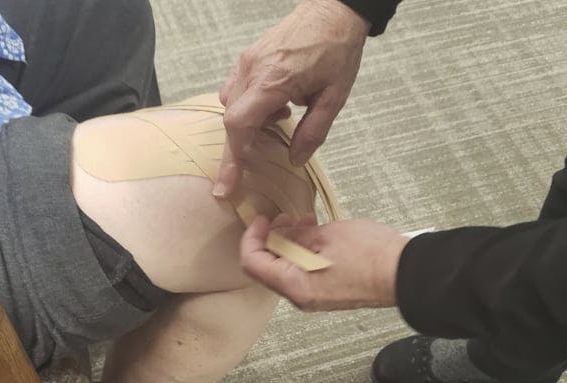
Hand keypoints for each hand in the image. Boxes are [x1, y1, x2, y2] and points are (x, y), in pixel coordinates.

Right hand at [215, 0, 370, 197]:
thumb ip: (314, 132)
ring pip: (231, 104)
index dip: (233, 157)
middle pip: (231, 119)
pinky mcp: (250, 58)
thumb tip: (295, 159)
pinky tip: (275, 107)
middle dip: (237, 149)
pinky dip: (249, 107)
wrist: (334, 13)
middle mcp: (254, 70)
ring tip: (279, 122)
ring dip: (248, 124)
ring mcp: (248, 62)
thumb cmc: (337, 50)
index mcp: (274, 81)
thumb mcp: (334, 98)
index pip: (240, 125)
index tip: (228, 182)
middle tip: (242, 173)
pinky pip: (237, 89)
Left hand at [240, 215, 409, 310]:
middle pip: (269, 268)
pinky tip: (318, 235)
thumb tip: (279, 234)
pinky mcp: (329, 293)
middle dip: (272, 239)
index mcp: (296, 285)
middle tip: (284, 217)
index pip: (253, 263)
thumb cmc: (372, 256)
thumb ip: (296, 236)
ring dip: (290, 243)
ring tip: (306, 222)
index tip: (261, 220)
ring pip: (288, 269)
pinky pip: (305, 273)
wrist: (406, 273)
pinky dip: (304, 253)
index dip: (251, 238)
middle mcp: (302, 298)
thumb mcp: (328, 235)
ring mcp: (316, 298)